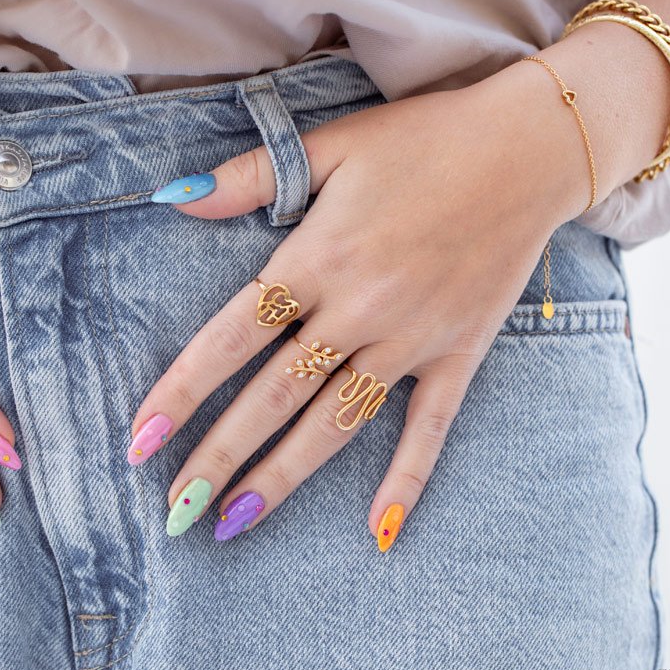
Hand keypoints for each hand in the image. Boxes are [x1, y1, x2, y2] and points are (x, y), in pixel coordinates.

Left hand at [130, 59, 586, 548]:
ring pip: (338, 422)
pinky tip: (379, 528)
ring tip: (237, 522)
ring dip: (285, 476)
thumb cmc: (426, 141)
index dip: (181, 391)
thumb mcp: (335, 144)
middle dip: (220, 456)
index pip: (232, 336)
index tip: (141, 442)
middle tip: (176, 511)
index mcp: (321, 258)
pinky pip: (431, 426)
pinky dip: (407, 478)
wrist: (528, 150)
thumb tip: (174, 195)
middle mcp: (361, 310)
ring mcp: (414, 339)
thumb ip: (251, 176)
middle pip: (276, 395)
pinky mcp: (460, 352)